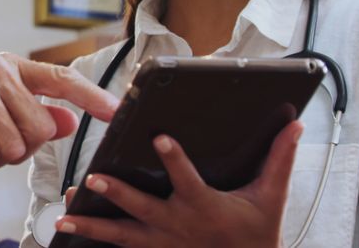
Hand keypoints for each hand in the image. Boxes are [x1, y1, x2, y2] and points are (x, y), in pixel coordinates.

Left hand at [55, 120, 303, 247]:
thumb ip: (280, 159)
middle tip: (94, 180)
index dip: (174, 158)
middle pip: (142, 209)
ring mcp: (163, 243)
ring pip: (121, 234)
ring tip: (63, 218)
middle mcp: (178, 225)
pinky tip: (71, 234)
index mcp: (204, 206)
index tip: (160, 137)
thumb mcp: (271, 197)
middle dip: (118, 194)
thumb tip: (295, 124)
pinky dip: (95, 242)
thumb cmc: (257, 233)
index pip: (187, 178)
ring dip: (91, 225)